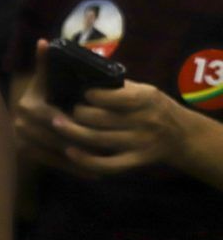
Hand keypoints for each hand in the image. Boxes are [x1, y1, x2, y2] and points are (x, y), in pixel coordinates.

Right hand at [13, 40, 99, 177]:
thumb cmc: (39, 98)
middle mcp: (21, 124)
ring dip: (85, 157)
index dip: (76, 122)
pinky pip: (57, 165)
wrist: (15, 122)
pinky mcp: (28, 158)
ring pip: (60, 152)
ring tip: (109, 158)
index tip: (101, 125)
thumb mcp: (43, 81)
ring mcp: (23, 142)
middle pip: (60, 136)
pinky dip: (77, 169)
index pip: (55, 117)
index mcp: (28, 105)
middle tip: (111, 145)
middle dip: (84, 141)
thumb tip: (44, 41)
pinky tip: (97, 173)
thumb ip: (45, 63)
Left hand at [54, 81, 192, 174]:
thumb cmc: (154, 107)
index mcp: (145, 98)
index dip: (90, 94)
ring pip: (98, 139)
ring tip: (56, 124)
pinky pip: (108, 164)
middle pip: (99, 118)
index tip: (80, 92)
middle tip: (63, 109)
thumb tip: (81, 75)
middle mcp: (144, 120)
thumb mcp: (143, 90)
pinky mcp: (136, 161)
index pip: (111, 96)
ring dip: (72, 132)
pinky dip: (86, 160)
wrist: (183, 135)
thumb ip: (117, 86)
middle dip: (77, 113)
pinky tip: (70, 152)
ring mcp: (140, 143)